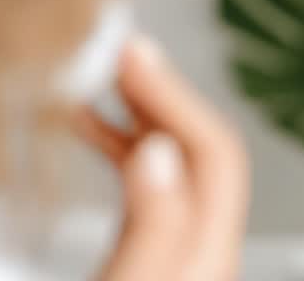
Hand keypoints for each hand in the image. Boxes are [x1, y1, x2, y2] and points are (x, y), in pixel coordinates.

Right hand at [71, 36, 248, 280]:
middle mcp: (206, 246)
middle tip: (125, 50)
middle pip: (199, 150)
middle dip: (162, 93)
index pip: (214, 152)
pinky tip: (88, 125)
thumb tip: (160, 150)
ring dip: (139, 113)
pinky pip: (145, 185)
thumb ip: (152, 222)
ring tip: (106, 76)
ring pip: (171, 162)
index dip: (175, 95)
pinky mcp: (152, 252)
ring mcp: (182, 248)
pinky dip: (119, 146)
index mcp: (211, 252)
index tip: (136, 54)